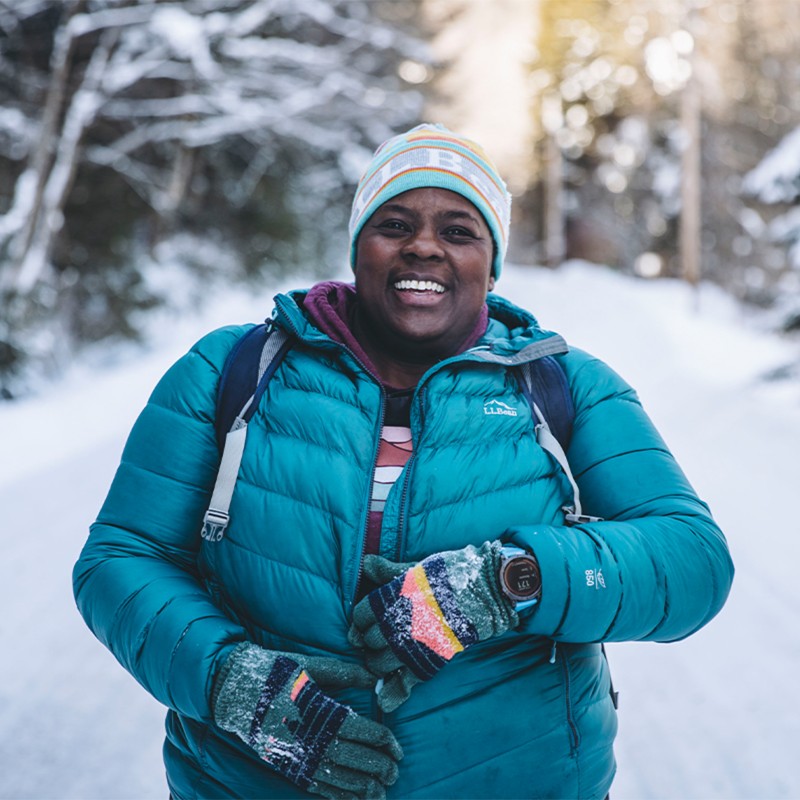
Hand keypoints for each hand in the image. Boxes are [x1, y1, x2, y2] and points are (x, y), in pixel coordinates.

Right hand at [213, 643, 402, 799]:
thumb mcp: (311, 666)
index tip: (398, 748)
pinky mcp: (288, 767)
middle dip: (380, 768)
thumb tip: (376, 676)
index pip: (364, 732)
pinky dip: (339, 797)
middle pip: (356, 760)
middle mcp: (313, 739)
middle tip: (395, 771)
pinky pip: (319, 788)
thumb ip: (346, 673)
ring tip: (382, 792)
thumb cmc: (277, 673)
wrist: (234, 690)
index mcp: (322, 712)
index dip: (385, 743)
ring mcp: (299, 757)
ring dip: (364, 788)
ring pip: (340, 780)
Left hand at [348, 542, 517, 711]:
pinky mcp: (431, 659)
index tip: (365, 622)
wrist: (485, 588)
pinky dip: (395, 693)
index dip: (360, 620)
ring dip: (378, 664)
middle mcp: (398, 623)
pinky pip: (408, 681)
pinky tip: (385, 702)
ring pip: (380, 664)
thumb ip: (388, 571)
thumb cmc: (448, 575)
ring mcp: (413, 644)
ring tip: (384, 658)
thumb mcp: (415, 569)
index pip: (361, 615)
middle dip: (368, 642)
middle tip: (375, 640)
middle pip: (368, 641)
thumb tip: (366, 564)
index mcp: (391, 599)